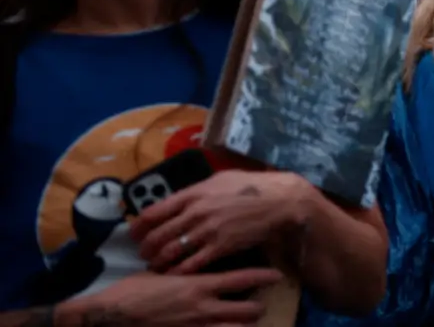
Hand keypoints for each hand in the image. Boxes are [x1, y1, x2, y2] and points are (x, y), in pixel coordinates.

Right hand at [66, 268, 283, 325]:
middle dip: (257, 308)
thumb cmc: (133, 291)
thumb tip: (194, 256)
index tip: (277, 275)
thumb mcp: (161, 273)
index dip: (263, 277)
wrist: (110, 315)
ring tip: (248, 321)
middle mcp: (202, 308)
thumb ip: (183, 268)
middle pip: (246, 310)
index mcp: (198, 285)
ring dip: (244, 325)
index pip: (240, 279)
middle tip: (259, 303)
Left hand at [130, 169, 308, 273]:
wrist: (279, 200)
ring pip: (171, 252)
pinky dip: (179, 271)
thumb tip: (178, 198)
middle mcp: (196, 212)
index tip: (135, 233)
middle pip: (158, 235)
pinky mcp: (221, 246)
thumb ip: (196, 190)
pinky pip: (192, 264)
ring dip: (159, 262)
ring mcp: (208, 230)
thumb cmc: (251, 186)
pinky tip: (174, 273)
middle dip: (146, 248)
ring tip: (156, 266)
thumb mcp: (220, 179)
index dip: (139, 226)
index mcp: (193, 193)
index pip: (154, 212)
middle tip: (144, 253)